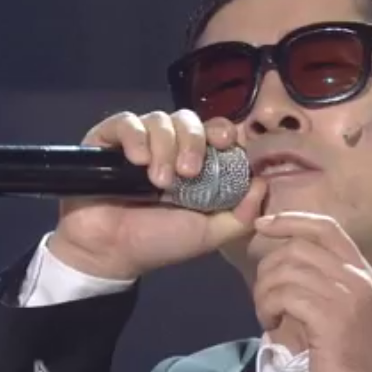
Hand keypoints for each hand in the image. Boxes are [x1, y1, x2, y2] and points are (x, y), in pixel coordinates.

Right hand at [49, 110, 267, 279]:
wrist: (110, 253)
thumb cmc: (159, 242)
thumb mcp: (209, 234)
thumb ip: (242, 214)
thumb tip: (263, 183)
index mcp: (196, 165)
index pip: (215, 132)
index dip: (222, 132)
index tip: (226, 143)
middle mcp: (169, 148)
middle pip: (189, 120)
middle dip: (194, 141)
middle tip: (188, 173)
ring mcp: (139, 142)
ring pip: (160, 119)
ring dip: (165, 147)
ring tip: (159, 181)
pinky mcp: (108, 140)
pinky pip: (126, 121)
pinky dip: (136, 137)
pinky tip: (137, 161)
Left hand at [251, 212, 371, 371]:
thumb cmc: (345, 357)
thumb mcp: (335, 310)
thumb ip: (316, 282)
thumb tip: (275, 259)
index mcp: (361, 271)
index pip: (325, 227)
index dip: (291, 219)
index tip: (262, 224)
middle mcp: (358, 277)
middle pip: (297, 248)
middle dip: (268, 270)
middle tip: (264, 299)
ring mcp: (347, 295)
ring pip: (286, 271)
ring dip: (265, 294)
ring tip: (268, 317)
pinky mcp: (331, 317)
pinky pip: (286, 295)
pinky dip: (269, 308)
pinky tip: (273, 327)